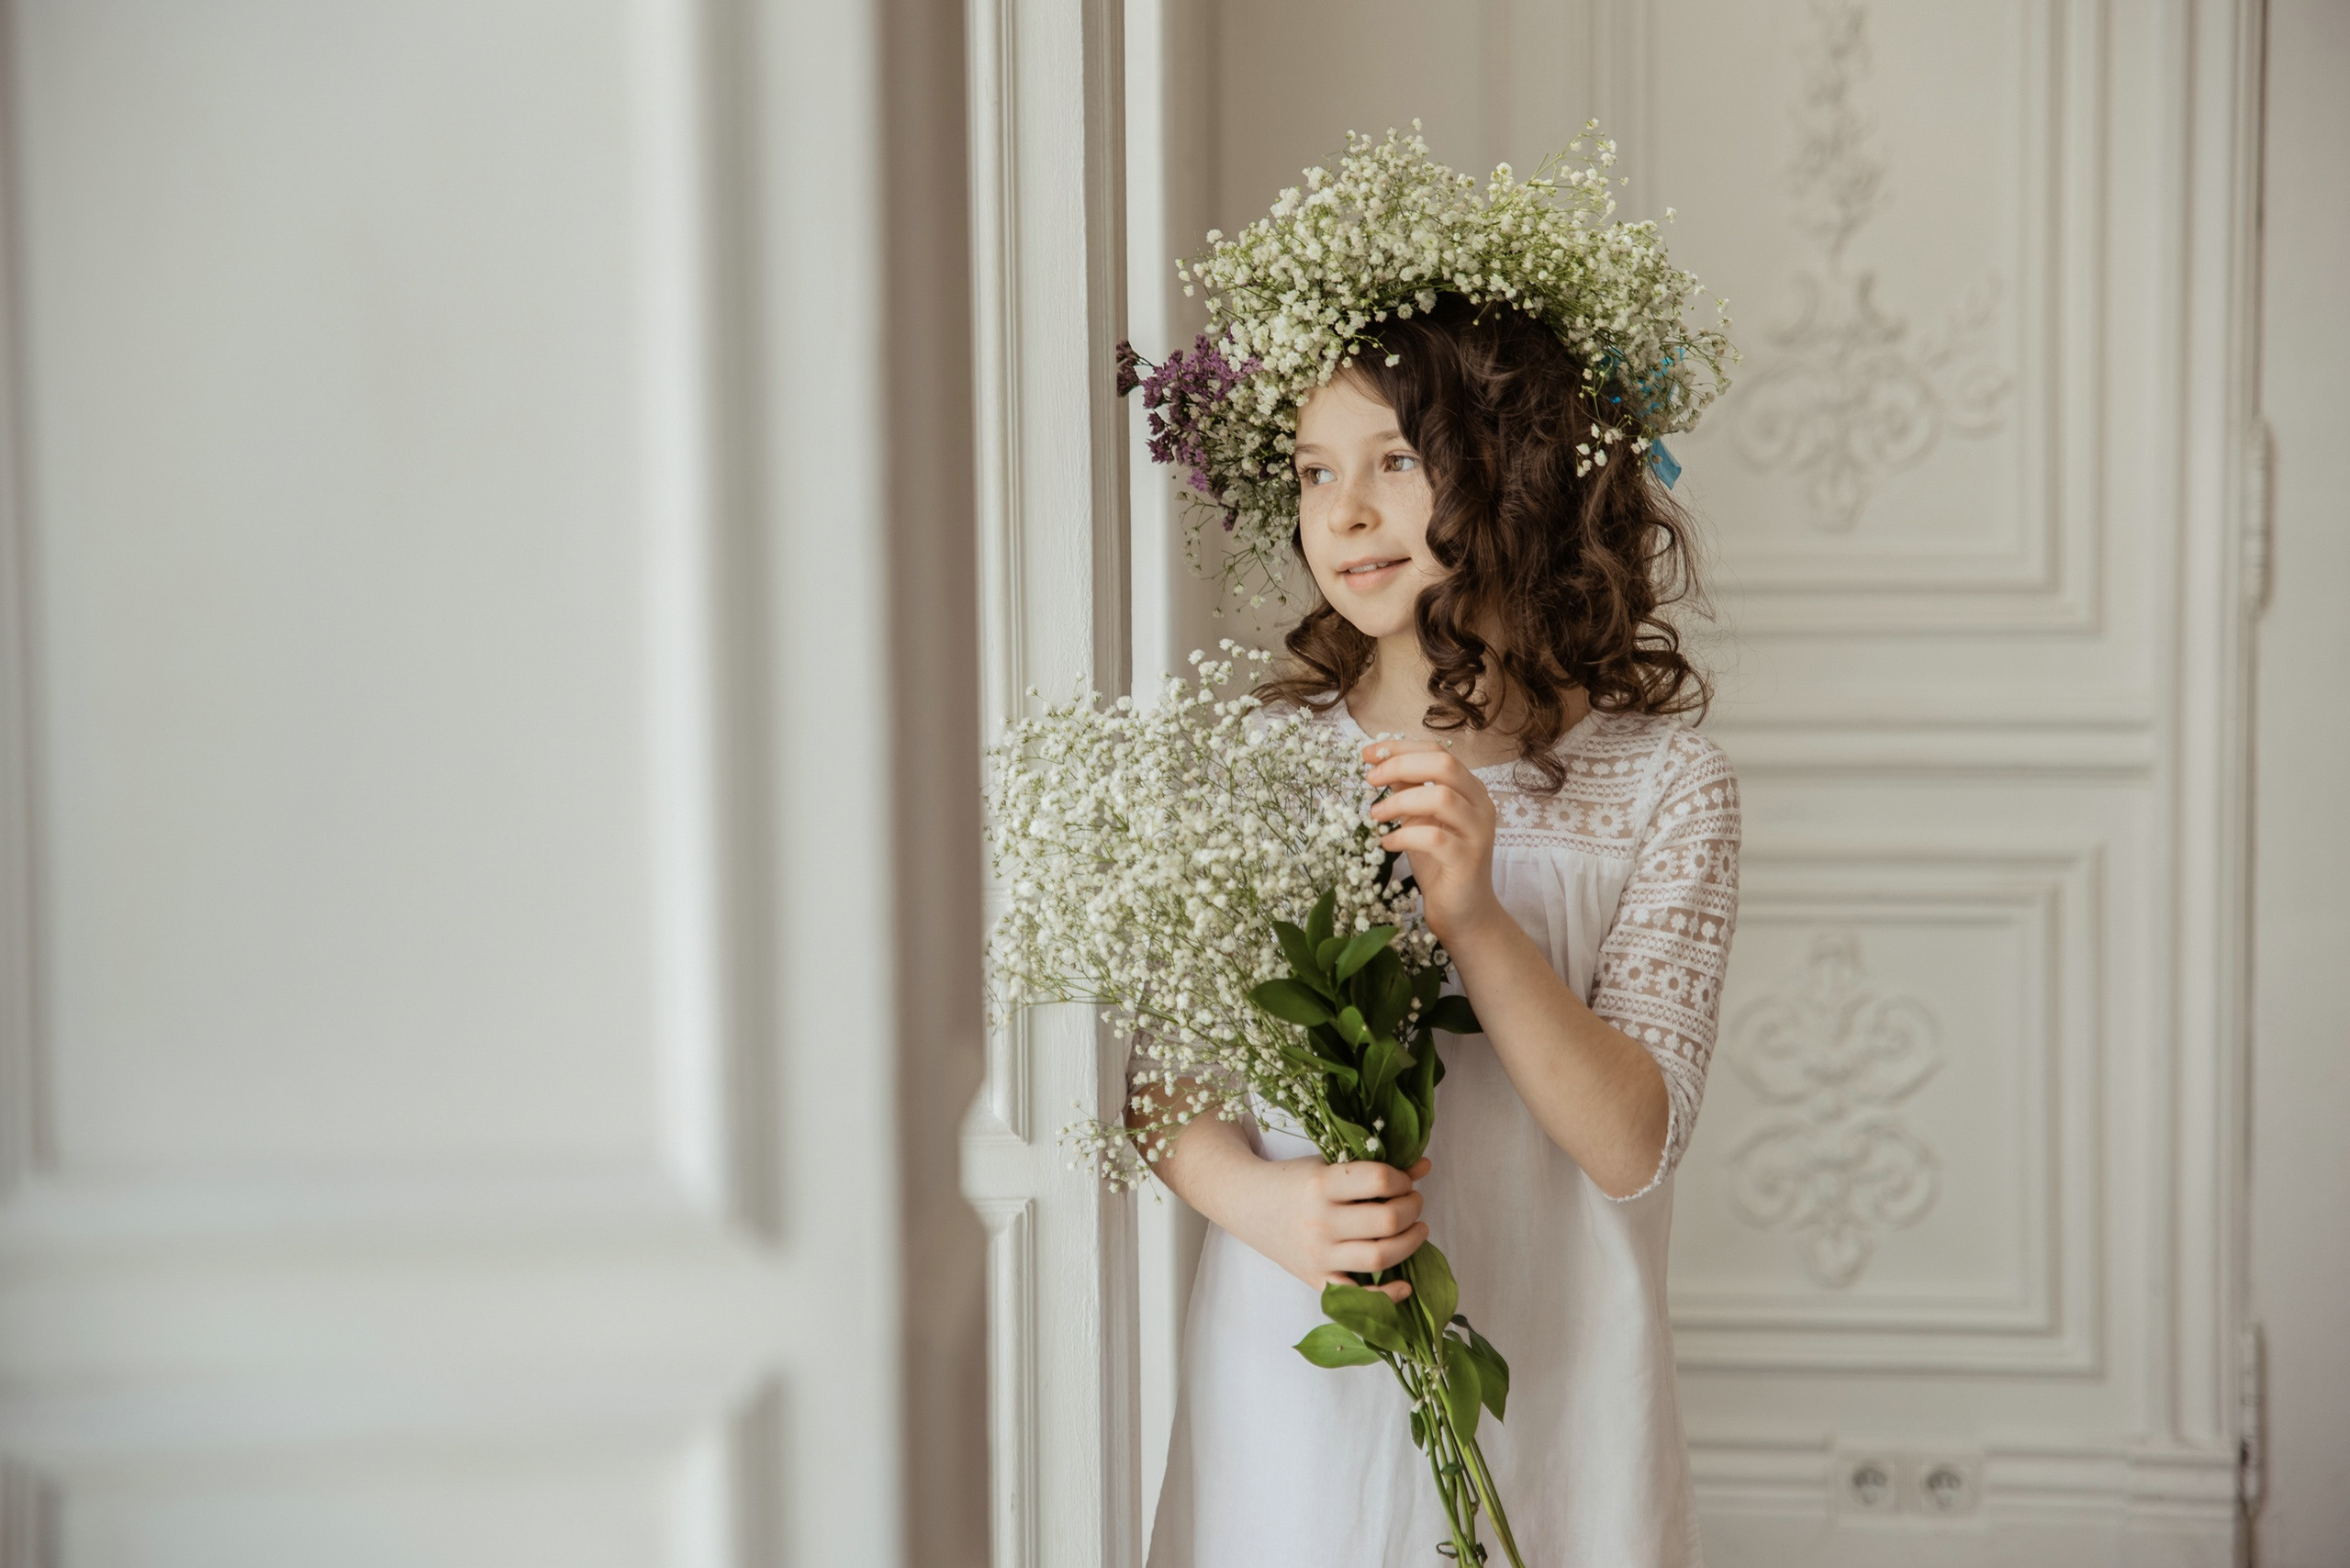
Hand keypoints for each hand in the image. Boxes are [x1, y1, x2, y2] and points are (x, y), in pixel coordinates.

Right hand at [1224, 1155, 1432, 1303]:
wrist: (1248, 1204)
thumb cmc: (1292, 1181)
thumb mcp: (1328, 1164)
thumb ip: (1373, 1167)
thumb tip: (1424, 1166)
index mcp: (1321, 1184)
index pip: (1379, 1180)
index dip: (1402, 1179)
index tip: (1404, 1180)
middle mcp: (1320, 1222)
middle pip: (1387, 1221)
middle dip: (1413, 1209)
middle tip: (1413, 1202)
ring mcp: (1319, 1255)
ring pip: (1380, 1257)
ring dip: (1410, 1242)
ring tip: (1415, 1229)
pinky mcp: (1317, 1279)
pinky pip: (1358, 1295)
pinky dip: (1387, 1294)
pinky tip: (1405, 1283)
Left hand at [1362, 738, 1502, 948]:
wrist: (1465, 913)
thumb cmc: (1440, 864)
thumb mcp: (1419, 820)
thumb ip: (1408, 791)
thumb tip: (1381, 763)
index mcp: (1469, 790)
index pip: (1438, 752)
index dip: (1401, 748)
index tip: (1367, 753)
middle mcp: (1480, 805)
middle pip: (1444, 764)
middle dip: (1400, 765)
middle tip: (1369, 780)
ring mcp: (1478, 832)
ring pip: (1441, 797)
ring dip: (1399, 802)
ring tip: (1375, 815)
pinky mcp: (1467, 860)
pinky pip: (1434, 838)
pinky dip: (1403, 836)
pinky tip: (1386, 843)